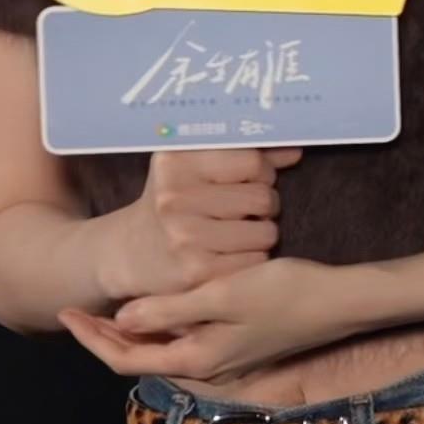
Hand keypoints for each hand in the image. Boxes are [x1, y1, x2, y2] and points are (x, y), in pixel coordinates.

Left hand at [58, 256, 355, 387]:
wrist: (338, 303)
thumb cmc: (284, 293)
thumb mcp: (221, 295)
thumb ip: (170, 310)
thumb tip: (121, 320)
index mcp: (196, 358)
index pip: (125, 358)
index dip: (91, 337)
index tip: (65, 311)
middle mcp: (205, 364)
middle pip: (139, 357)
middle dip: (104, 335)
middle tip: (76, 306)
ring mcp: (221, 355)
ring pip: (161, 348)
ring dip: (131, 330)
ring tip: (108, 302)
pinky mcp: (235, 341)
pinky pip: (183, 338)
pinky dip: (160, 323)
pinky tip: (160, 298)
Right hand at [93, 144, 302, 303]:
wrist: (129, 252)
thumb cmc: (172, 201)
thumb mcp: (196, 167)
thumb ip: (246, 155)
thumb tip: (294, 150)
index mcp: (177, 161)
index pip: (253, 161)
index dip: (262, 172)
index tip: (251, 180)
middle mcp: (176, 196)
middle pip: (263, 198)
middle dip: (264, 204)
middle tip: (245, 210)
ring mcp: (185, 236)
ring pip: (266, 232)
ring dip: (261, 234)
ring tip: (237, 232)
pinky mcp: (196, 273)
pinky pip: (255, 263)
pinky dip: (251, 260)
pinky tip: (230, 255)